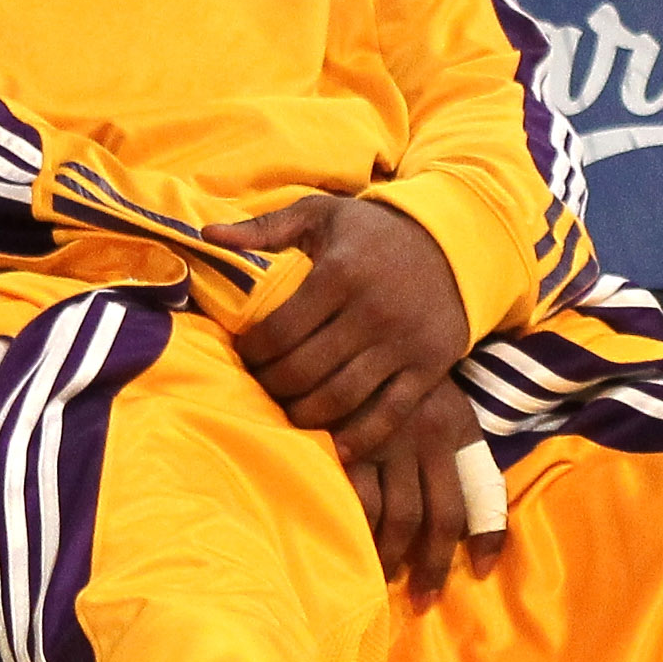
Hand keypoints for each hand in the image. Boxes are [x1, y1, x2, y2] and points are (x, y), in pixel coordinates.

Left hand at [206, 194, 472, 461]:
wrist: (454, 243)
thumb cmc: (376, 232)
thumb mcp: (322, 214)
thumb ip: (265, 227)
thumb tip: (208, 236)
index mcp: (341, 273)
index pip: (279, 330)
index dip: (252, 353)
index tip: (243, 357)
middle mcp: (372, 310)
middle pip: (304, 370)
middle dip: (272, 386)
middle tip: (261, 387)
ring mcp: (403, 343)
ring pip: (340, 397)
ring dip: (305, 414)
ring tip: (289, 411)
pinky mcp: (428, 367)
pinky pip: (389, 413)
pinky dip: (360, 437)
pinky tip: (337, 447)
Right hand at [346, 373, 503, 592]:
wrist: (355, 328)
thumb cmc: (400, 373)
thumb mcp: (442, 403)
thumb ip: (458, 450)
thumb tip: (470, 508)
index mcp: (456, 428)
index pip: (483, 490)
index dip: (487, 535)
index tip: (481, 572)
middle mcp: (427, 437)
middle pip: (436, 518)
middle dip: (431, 566)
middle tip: (421, 602)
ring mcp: (385, 441)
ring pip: (393, 517)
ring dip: (387, 556)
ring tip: (378, 580)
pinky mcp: (345, 442)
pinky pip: (352, 500)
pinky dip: (351, 528)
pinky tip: (345, 546)